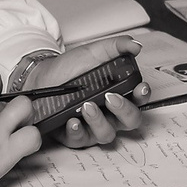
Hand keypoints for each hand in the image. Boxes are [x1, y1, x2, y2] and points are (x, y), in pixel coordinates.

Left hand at [27, 37, 151, 147]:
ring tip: (86, 106)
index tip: (140, 88)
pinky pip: (81, 140)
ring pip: (107, 134)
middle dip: (124, 110)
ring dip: (99, 121)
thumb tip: (135, 46)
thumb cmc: (71, 67)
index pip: (139, 99)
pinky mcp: (75, 136)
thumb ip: (117, 46)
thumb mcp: (95, 51)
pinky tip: (72, 121)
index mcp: (120, 93)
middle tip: (110, 97)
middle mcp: (110, 113)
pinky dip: (77, 131)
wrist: (43, 76)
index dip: (143, 96)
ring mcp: (94, 126)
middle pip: (130, 121)